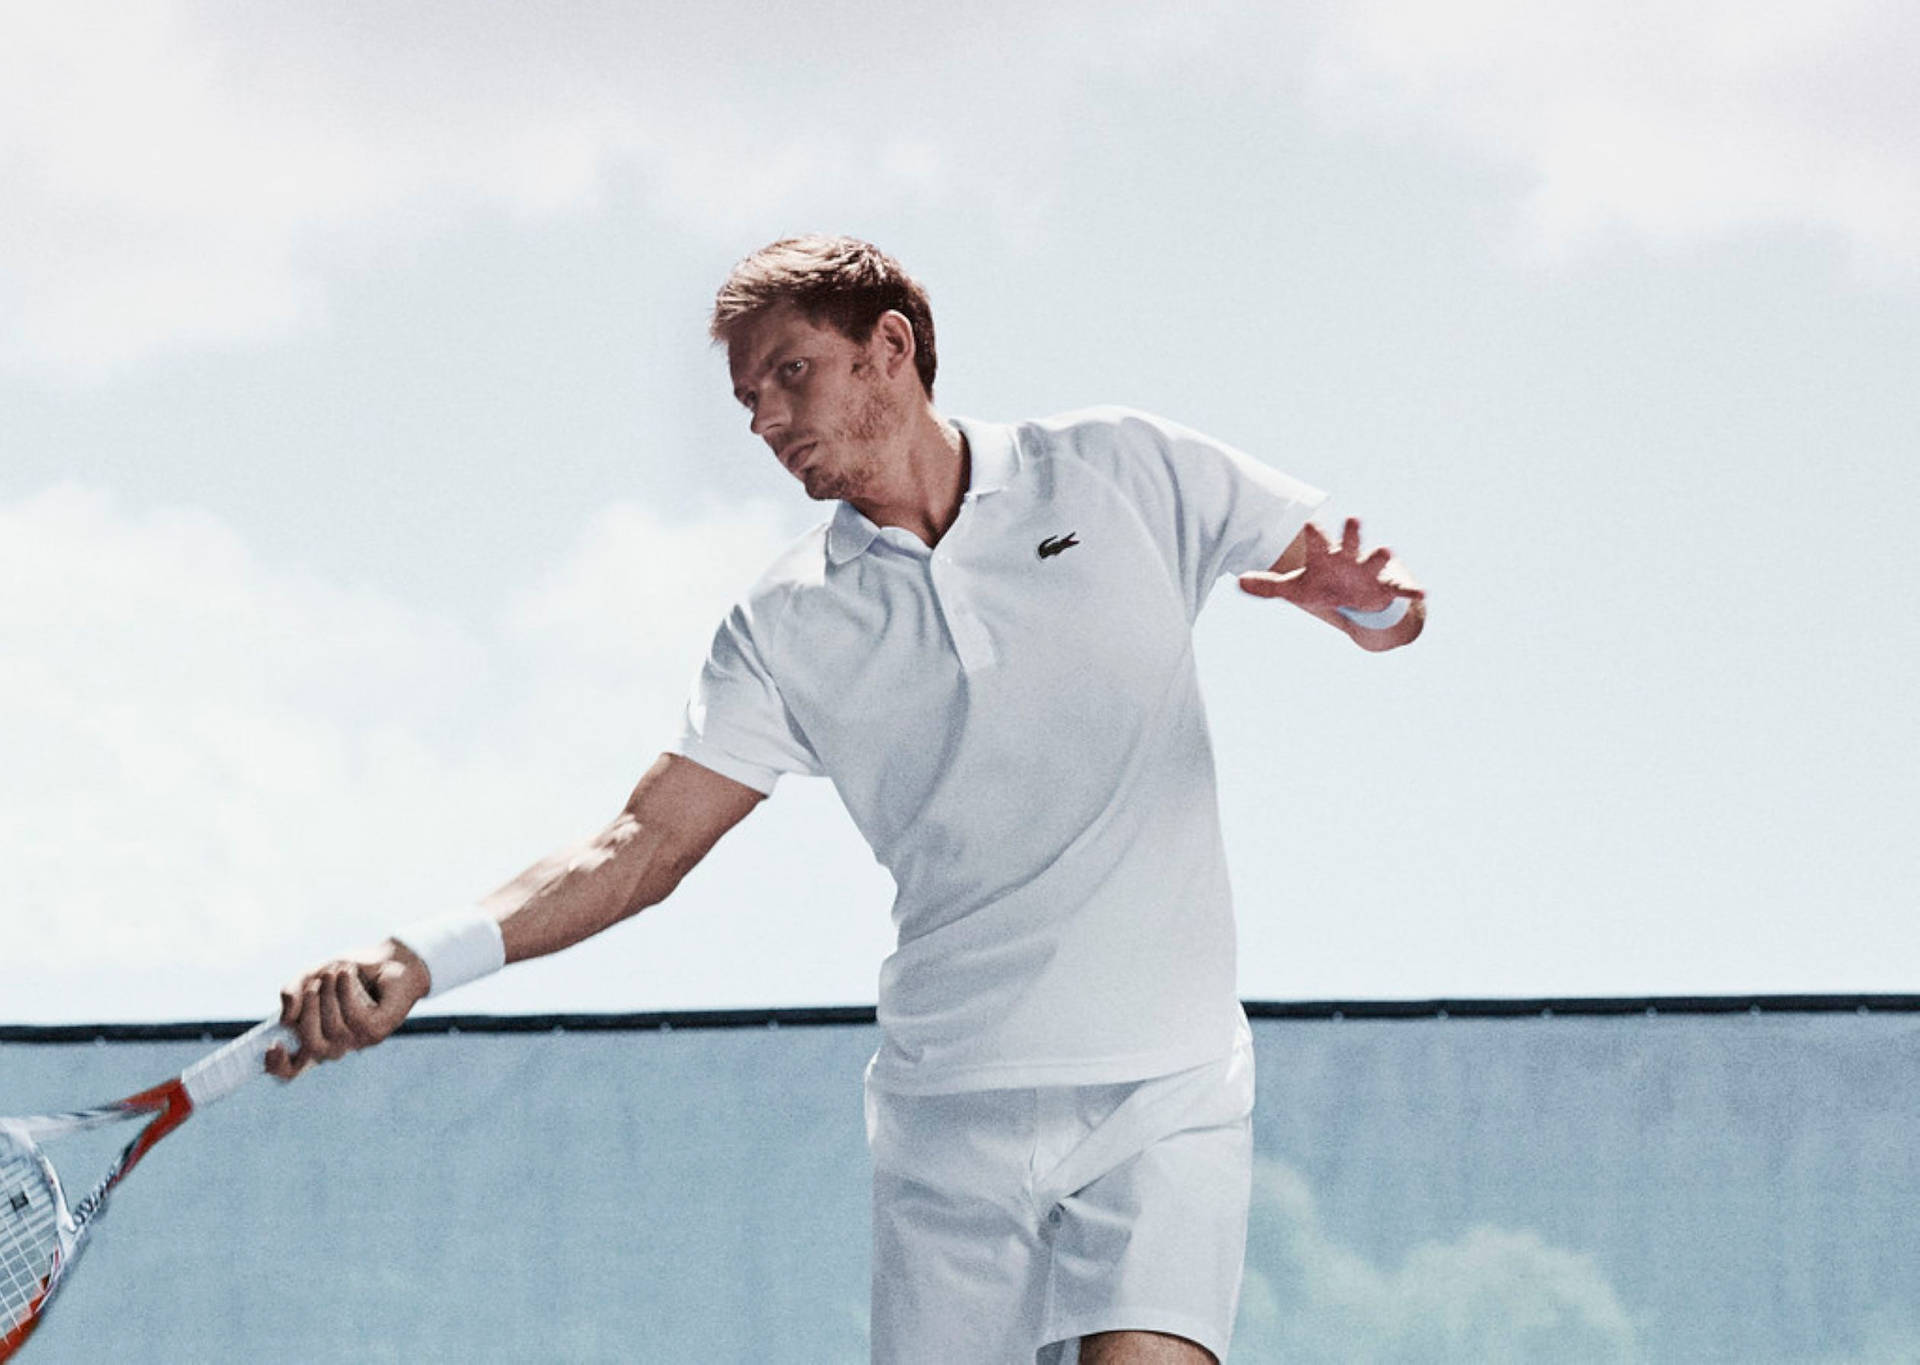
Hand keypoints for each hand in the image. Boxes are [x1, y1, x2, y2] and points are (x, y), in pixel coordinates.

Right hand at [266, 939, 429, 1079]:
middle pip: (311, 1046)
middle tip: (315, 984)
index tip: (273, 1045)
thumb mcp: (313, 976)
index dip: (278, 1065)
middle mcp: (337, 1045)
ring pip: (334, 1029)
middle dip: (308, 1012)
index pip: (293, 1068)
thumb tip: (285, 1019)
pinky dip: (346, 991)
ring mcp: (358, 1041)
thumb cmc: (350, 972)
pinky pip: (354, 1018)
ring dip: (329, 994)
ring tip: (336, 972)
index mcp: (316, 1038)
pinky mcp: (377, 1031)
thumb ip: (292, 992)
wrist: (391, 959)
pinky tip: (349, 975)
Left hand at [1237, 517, 1423, 616]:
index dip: (1314, 535)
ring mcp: (1369, 572)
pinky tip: (1423, 593)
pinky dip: (1411, 592)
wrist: (1355, 602)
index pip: (1318, 543)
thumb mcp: (1296, 590)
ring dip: (1380, 556)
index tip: (1309, 525)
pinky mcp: (1386, 588)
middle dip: (1353, 532)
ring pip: (1376, 561)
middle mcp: (1349, 559)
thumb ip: (1268, 586)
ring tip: (1386, 550)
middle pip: (1350, 543)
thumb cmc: (1324, 588)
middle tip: (1355, 518)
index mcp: (1327, 557)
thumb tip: (1238, 582)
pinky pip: (1400, 590)